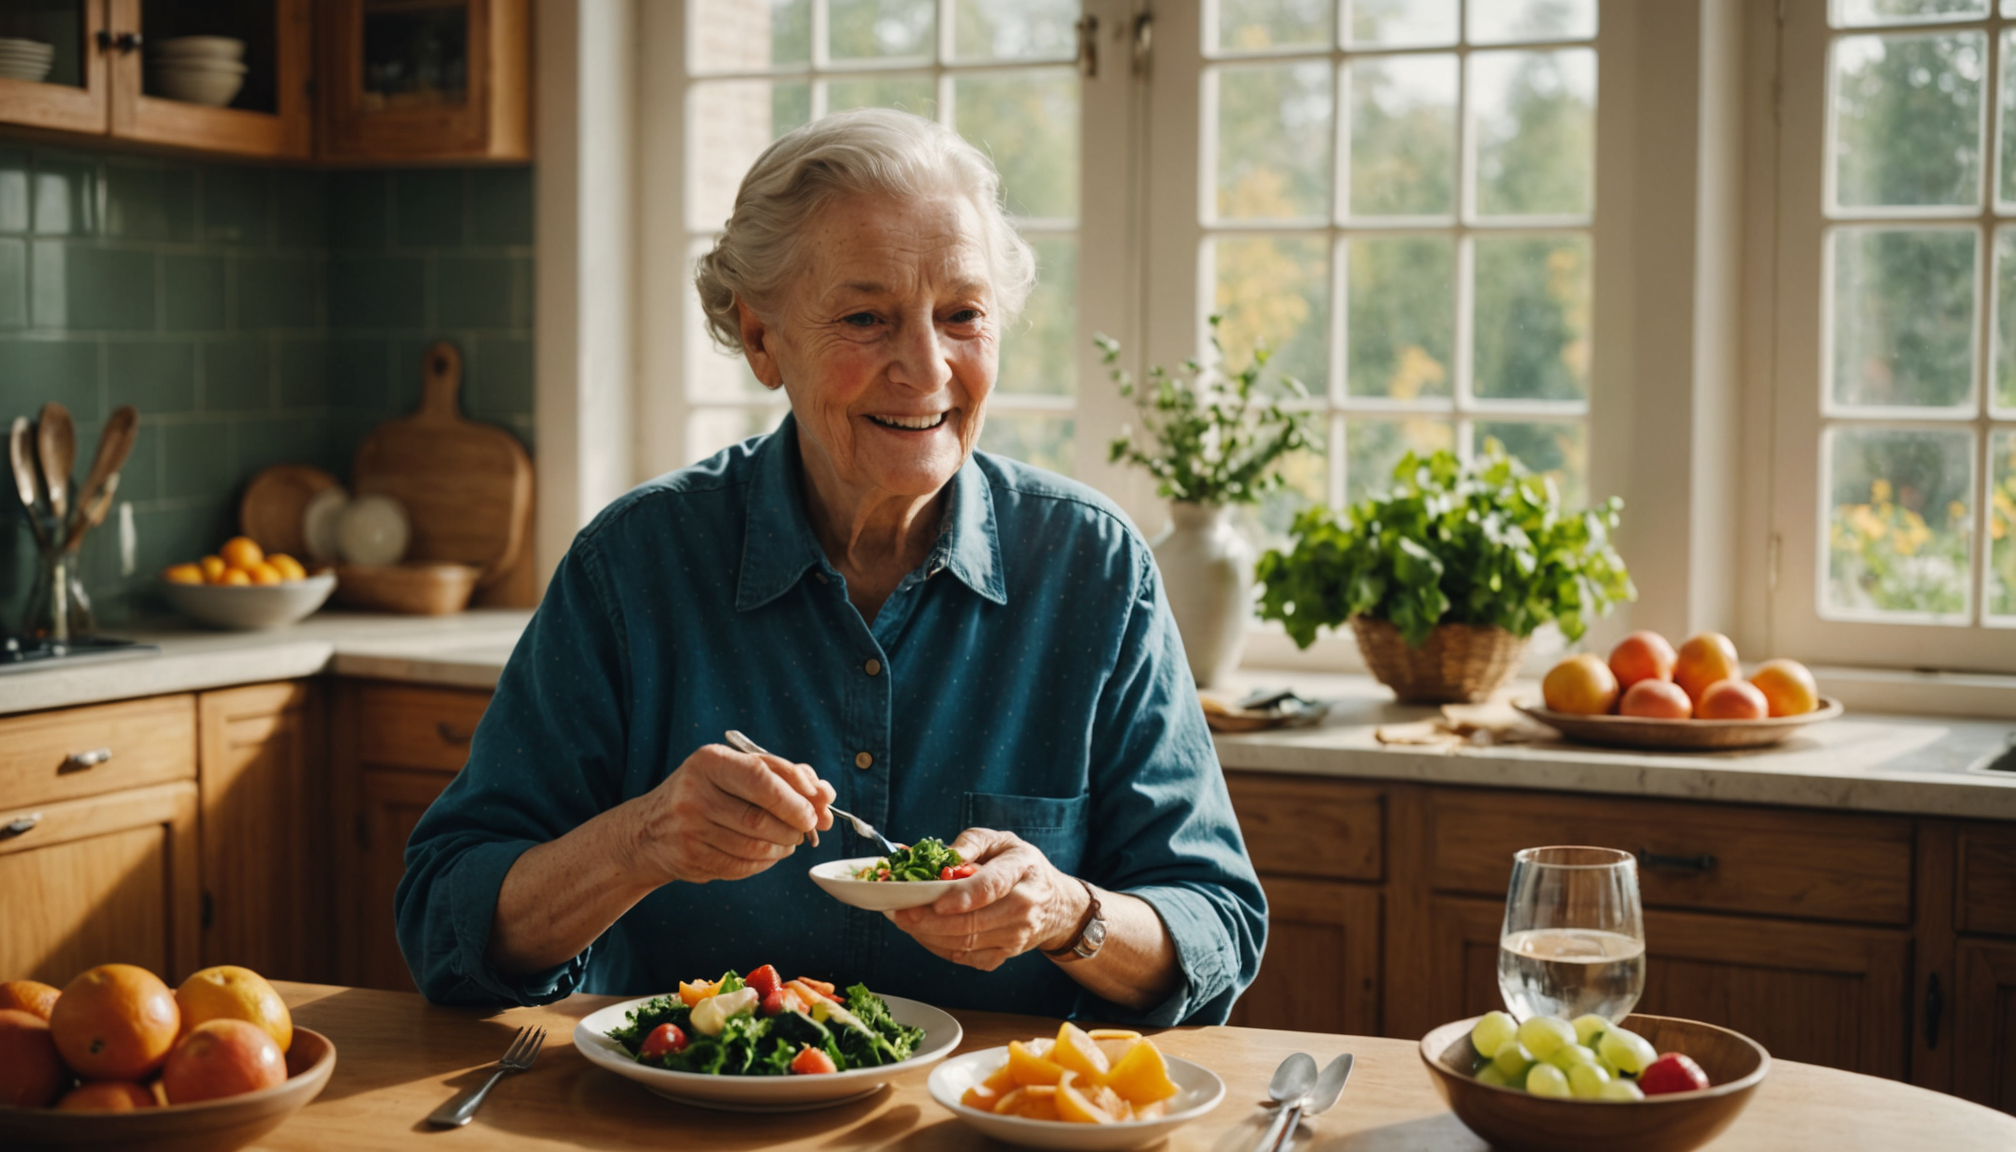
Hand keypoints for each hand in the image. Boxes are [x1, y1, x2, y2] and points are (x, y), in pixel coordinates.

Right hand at [621, 744, 833, 884]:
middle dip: (795, 826)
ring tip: (789, 839)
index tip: (817, 806)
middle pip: (760, 817)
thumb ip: (785, 776)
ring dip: (783, 847)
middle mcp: (694, 793)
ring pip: (755, 846)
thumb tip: (826, 796)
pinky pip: (741, 867)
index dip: (796, 796)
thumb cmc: (709, 794)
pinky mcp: (689, 858)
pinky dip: (765, 863)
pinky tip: (768, 853)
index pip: (761, 777)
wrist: (650, 830)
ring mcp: (688, 828)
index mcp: (709, 761)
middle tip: (808, 827)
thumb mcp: (738, 771)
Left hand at [888, 828, 1089, 970]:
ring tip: (905, 922)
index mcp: (1022, 871)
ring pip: (965, 944)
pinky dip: (940, 948)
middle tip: (901, 913)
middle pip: (973, 923)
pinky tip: (924, 933)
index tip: (937, 902)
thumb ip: (970, 843)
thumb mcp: (1002, 841)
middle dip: (930, 921)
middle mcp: (1023, 908)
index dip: (964, 897)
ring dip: (929, 936)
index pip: (992, 887)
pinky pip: (966, 958)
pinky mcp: (1005, 956)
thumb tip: (942, 858)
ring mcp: (1015, 937)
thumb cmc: (1023, 867)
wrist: (1057, 905)